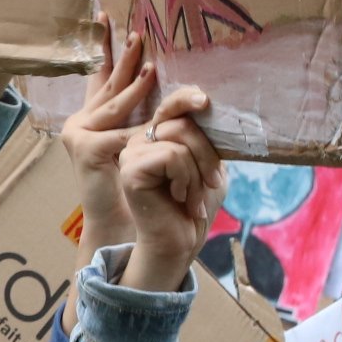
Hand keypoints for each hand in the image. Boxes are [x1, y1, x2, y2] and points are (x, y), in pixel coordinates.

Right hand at [59, 19, 162, 259]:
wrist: (123, 223)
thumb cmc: (139, 185)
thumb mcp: (139, 143)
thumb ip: (145, 118)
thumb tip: (161, 80)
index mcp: (93, 118)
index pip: (98, 75)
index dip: (101, 47)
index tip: (104, 16)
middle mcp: (81, 122)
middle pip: (106, 83)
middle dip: (122, 56)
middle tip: (137, 33)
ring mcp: (80, 135)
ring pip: (116, 105)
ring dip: (136, 85)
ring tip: (152, 66)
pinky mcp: (88, 149)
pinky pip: (123, 132)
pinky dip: (144, 126)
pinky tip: (157, 118)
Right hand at [116, 88, 225, 295]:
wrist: (178, 243)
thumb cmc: (194, 207)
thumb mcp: (206, 166)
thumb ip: (204, 139)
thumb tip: (207, 106)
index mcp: (155, 137)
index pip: (171, 105)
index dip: (186, 98)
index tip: (205, 101)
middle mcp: (139, 141)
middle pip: (182, 122)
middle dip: (206, 154)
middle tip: (211, 182)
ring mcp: (131, 154)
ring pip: (179, 139)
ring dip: (197, 173)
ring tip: (192, 197)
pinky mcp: (130, 169)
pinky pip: (171, 156)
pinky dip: (185, 179)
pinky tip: (178, 198)